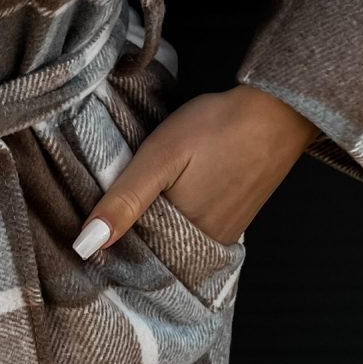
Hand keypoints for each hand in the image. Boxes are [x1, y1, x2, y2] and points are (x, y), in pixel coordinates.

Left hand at [74, 84, 319, 254]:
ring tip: (137, 193)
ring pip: (171, 237)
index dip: (106, 234)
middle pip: (152, 247)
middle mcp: (206, 245)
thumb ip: (125, 200)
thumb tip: (87, 244)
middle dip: (128, 229)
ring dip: (151, 222)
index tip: (87, 219)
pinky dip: (175, 214)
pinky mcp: (232, 219)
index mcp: (183, 236)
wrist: (275, 111)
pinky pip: (192, 227)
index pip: (129, 252)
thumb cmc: (218, 128)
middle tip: (109, 200)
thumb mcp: (159, 158)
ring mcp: (223, 233)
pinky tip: (167, 193)